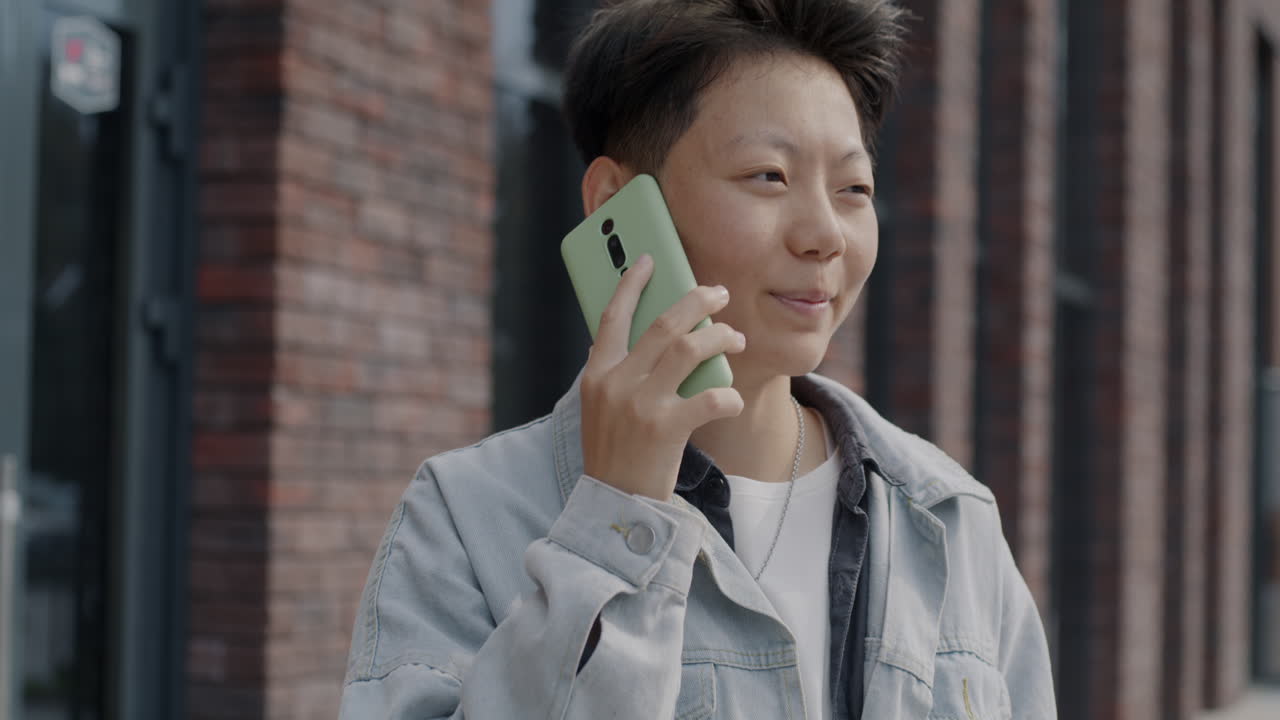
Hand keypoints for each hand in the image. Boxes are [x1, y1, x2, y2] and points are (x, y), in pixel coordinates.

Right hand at [579, 254, 746, 500]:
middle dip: (696, 301)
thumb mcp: (603, 408)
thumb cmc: (616, 452)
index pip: (612, 316)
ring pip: (688, 349)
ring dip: (719, 338)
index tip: (649, 260)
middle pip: (662, 324)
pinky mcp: (665, 429)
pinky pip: (708, 398)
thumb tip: (662, 337)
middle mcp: (615, 383)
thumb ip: (622, 373)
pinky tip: (732, 399)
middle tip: (719, 294)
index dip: (631, 284)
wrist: (614, 504)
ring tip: (736, 339)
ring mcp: (639, 405)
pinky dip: (726, 395)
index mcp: (597, 374)